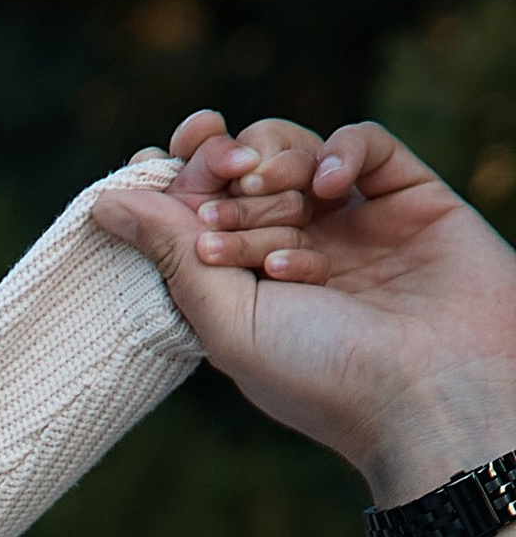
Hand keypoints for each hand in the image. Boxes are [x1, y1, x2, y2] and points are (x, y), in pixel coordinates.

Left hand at [94, 120, 515, 507]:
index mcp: (245, 289)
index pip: (197, 211)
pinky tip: (328, 189)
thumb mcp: (226, 322)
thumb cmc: (325, 377)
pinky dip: (338, 152)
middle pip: (241, 177)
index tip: (152, 161)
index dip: (175, 177)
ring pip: (294, 155)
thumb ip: (169, 254)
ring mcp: (352, 223)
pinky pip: (362, 143)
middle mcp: (296, 251)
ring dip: (273, 165)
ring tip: (272, 195)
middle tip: (226, 187)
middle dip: (222, 174)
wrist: (432, 392)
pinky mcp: (407, 195)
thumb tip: (104, 203)